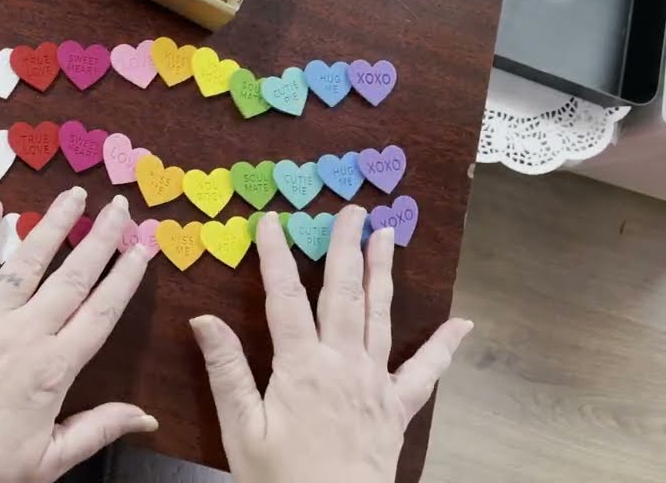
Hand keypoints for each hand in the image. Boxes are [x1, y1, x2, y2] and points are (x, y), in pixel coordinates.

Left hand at [0, 188, 155, 482]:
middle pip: (73, 276)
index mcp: (53, 369)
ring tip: (74, 195)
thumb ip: (98, 430)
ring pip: (27, 261)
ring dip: (53, 224)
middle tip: (120, 208)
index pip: (101, 311)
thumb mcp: (48, 459)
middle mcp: (23, 334)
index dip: (126, 276)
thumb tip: (146, 418)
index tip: (143, 247)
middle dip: (101, 238)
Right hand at [192, 208, 472, 482]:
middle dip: (345, 249)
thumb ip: (226, 372)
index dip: (276, 255)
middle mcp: (343, 365)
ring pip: (381, 317)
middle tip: (351, 210)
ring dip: (384, 274)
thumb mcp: (241, 431)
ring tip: (388, 236)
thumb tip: (204, 319)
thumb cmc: (281, 481)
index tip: (271, 220)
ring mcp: (375, 385)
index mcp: (301, 368)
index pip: (285, 298)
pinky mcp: (397, 409)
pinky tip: (462, 324)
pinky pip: (424, 372)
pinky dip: (444, 346)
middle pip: (344, 295)